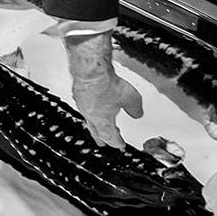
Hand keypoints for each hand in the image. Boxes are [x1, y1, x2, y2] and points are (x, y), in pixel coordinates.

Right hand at [63, 31, 141, 147]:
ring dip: (95, 123)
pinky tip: (93, 103)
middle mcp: (90, 116)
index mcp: (103, 122)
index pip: (110, 137)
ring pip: (89, 119)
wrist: (90, 70)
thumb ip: (135, 109)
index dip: (116, 142)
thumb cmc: (107, 84)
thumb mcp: (131, 99)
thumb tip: (138, 114)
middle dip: (101, 138)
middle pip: (96, 131)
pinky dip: (90, 108)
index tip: (120, 145)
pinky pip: (85, 105)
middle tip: (103, 143)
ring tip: (99, 122)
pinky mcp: (78, 92)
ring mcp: (83, 104)